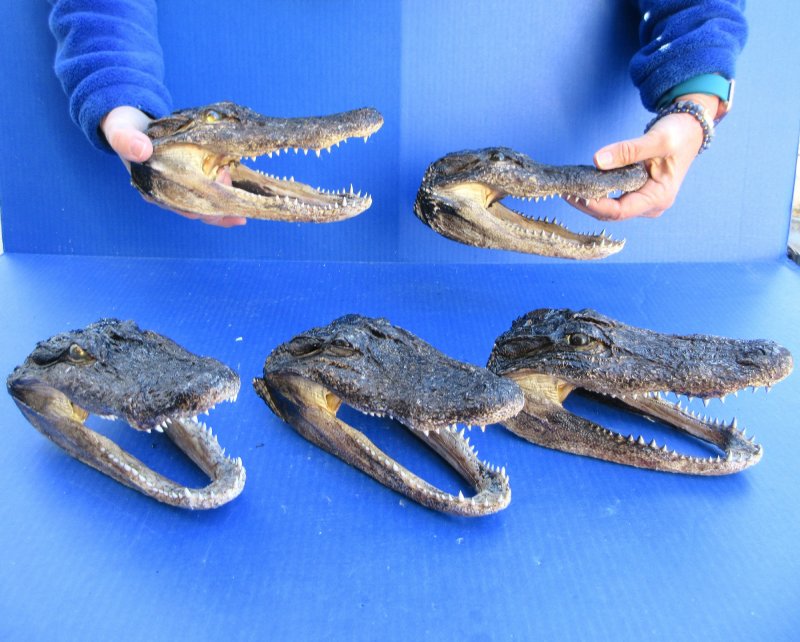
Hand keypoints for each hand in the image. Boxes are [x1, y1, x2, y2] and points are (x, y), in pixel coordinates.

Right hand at [100, 106, 245, 226]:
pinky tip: (242, 207)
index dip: (200, 204)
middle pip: (197, 212)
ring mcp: (181, 189)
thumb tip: (141, 150)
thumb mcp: (121, 129)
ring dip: (226, 210)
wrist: (130, 122)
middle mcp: (168, 194)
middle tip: (240, 207)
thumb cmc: (125, 128)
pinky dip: (226, 200)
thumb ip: (126, 138)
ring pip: (206, 208)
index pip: (179, 205)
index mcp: (152, 188)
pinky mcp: (192, 181)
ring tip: (244, 212)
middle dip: (219, 211)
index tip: (219, 184)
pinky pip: (211, 196)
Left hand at [570, 94, 719, 220]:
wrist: (689, 130)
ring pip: (609, 208)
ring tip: (567, 187)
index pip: (620, 211)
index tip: (575, 193)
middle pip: (611, 213)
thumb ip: (627, 151)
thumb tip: (597, 161)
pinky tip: (580, 183)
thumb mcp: (656, 140)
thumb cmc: (678, 134)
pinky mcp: (636, 195)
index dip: (595, 204)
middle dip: (586, 203)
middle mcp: (650, 205)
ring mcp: (643, 202)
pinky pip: (611, 199)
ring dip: (588, 199)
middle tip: (563, 190)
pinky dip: (596, 192)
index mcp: (659, 197)